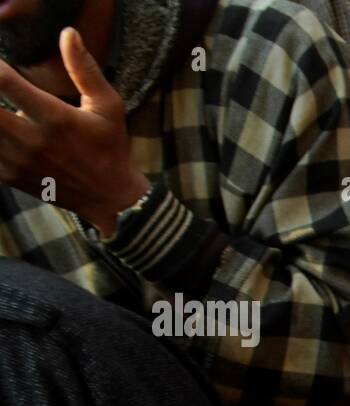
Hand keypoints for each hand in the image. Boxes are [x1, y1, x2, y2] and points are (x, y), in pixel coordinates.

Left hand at [0, 29, 148, 234]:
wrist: (111, 199)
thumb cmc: (111, 148)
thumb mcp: (109, 107)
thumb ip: (85, 70)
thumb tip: (68, 34)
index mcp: (56, 119)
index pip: (6, 82)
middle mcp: (32, 140)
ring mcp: (18, 160)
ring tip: (1, 110)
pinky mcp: (10, 176)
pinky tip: (1, 129)